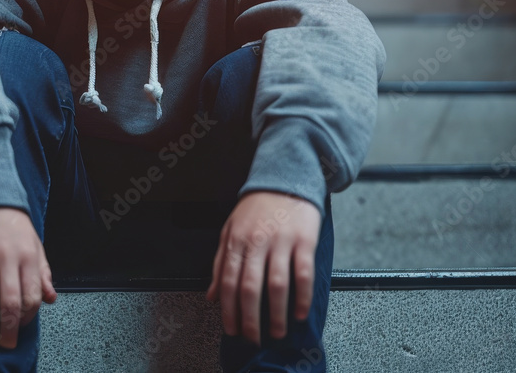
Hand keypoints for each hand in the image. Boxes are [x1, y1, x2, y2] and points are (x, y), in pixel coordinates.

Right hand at [0, 206, 57, 347]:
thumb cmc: (11, 222)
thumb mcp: (34, 243)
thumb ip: (43, 272)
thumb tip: (51, 299)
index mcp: (28, 256)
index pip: (32, 295)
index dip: (28, 317)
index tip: (21, 326)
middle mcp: (8, 257)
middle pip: (10, 302)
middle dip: (8, 329)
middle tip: (4, 343)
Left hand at [205, 191, 321, 345]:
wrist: (286, 177)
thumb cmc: (257, 207)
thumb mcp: (230, 230)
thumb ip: (221, 263)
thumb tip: (211, 295)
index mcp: (236, 241)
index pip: (228, 282)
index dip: (229, 310)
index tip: (232, 330)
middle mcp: (257, 242)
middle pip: (250, 288)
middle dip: (250, 319)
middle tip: (254, 338)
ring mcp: (282, 241)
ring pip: (277, 284)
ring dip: (277, 314)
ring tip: (277, 332)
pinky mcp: (304, 239)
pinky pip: (303, 273)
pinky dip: (302, 297)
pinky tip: (299, 312)